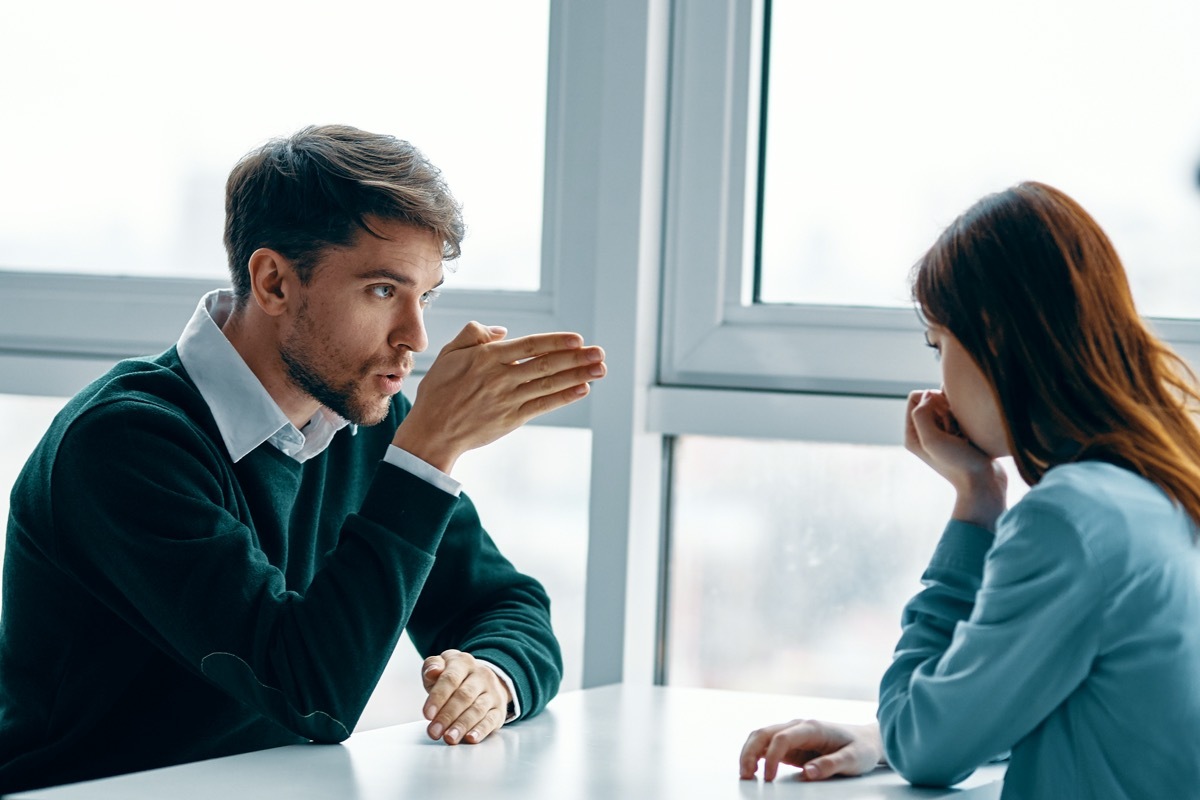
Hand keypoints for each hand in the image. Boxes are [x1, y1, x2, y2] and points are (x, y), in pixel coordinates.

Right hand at [393, 322, 605, 472]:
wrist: (432, 431)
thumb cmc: (438, 391)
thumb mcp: (448, 354)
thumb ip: (473, 336)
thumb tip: (501, 330)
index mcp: (488, 358)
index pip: (530, 346)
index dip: (555, 342)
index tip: (578, 339)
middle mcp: (501, 377)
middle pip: (546, 364)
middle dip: (576, 358)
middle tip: (600, 353)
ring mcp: (508, 399)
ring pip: (548, 384)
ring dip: (577, 376)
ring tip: (599, 369)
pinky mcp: (511, 419)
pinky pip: (542, 406)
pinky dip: (563, 398)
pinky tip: (582, 390)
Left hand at [421, 649, 511, 745]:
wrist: (481, 679)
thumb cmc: (454, 676)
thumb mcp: (441, 666)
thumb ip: (431, 666)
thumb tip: (432, 671)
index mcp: (463, 662)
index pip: (450, 679)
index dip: (438, 697)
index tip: (427, 714)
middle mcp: (481, 675)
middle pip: (464, 696)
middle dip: (447, 716)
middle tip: (434, 732)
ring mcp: (492, 692)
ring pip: (477, 710)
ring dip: (462, 725)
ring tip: (449, 738)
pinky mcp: (499, 709)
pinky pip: (491, 720)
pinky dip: (481, 730)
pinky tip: (471, 738)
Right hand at [739, 719, 882, 781]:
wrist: (866, 740)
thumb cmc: (861, 748)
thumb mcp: (853, 760)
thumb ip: (831, 765)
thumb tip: (808, 773)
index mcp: (812, 727)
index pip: (782, 737)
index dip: (772, 757)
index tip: (769, 778)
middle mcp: (798, 726)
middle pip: (764, 733)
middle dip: (750, 752)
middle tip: (746, 775)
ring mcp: (792, 733)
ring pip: (761, 737)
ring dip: (749, 753)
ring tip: (745, 774)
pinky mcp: (790, 743)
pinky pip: (766, 745)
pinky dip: (755, 755)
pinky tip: (752, 769)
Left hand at [905, 389, 1006, 529]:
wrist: (984, 483)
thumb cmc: (958, 463)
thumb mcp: (932, 440)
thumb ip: (921, 414)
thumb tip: (928, 394)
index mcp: (912, 433)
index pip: (915, 398)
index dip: (931, 400)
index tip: (944, 418)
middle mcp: (924, 432)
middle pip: (932, 400)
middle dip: (946, 408)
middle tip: (955, 431)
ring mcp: (943, 434)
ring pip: (948, 406)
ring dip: (958, 415)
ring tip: (963, 435)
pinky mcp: (960, 435)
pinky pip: (961, 415)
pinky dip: (967, 420)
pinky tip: (970, 436)